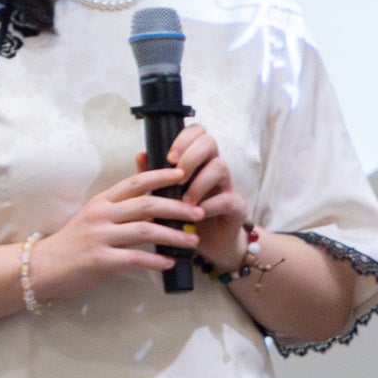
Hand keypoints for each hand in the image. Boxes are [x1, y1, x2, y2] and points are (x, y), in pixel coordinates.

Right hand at [26, 165, 207, 301]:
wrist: (44, 266)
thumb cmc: (73, 243)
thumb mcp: (93, 218)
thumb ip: (118, 210)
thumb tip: (152, 205)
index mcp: (101, 201)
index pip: (134, 182)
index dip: (159, 176)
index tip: (183, 174)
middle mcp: (101, 214)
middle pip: (145, 204)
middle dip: (177, 207)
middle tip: (199, 212)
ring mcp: (100, 236)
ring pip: (145, 230)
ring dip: (173, 235)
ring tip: (193, 241)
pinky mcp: (100, 259)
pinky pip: (135, 258)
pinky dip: (155, 260)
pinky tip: (169, 262)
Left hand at [150, 128, 250, 272]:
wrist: (207, 244)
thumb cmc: (184, 214)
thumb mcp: (165, 194)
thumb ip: (154, 176)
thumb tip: (140, 155)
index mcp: (197, 160)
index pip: (197, 132)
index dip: (184, 138)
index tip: (169, 157)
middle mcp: (213, 168)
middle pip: (209, 141)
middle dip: (190, 155)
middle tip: (177, 175)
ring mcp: (228, 185)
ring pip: (220, 166)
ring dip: (198, 182)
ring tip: (184, 200)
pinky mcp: (237, 206)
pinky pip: (228, 198)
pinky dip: (210, 205)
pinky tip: (198, 214)